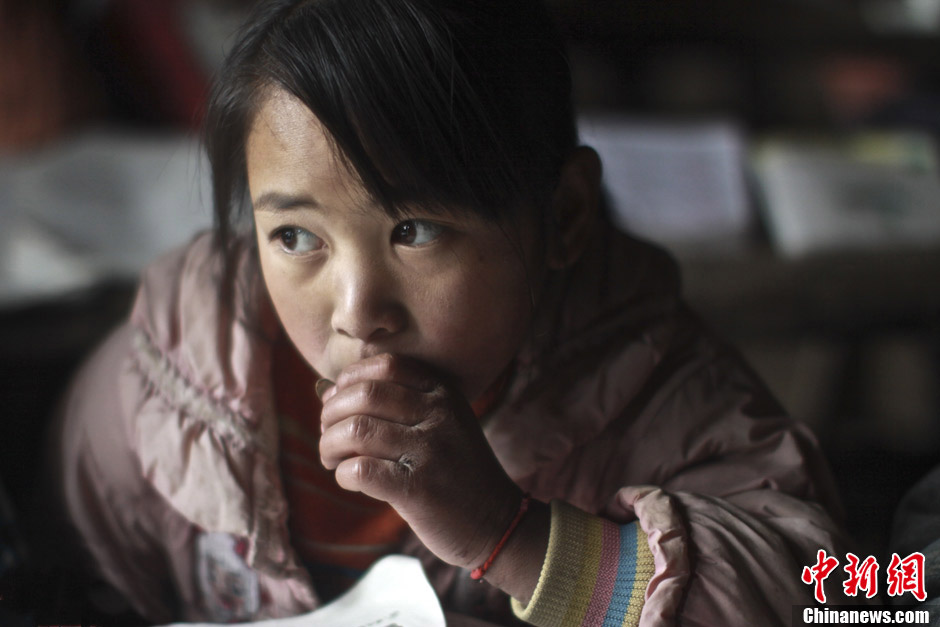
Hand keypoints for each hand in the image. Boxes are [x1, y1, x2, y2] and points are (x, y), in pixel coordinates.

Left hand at [317, 353, 522, 570]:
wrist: (495, 521)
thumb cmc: (454, 471)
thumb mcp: (441, 423)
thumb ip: (396, 403)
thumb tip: (326, 390)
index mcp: (443, 394)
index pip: (387, 365)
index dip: (351, 379)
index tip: (338, 401)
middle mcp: (439, 415)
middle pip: (365, 394)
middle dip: (332, 413)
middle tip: (329, 434)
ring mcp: (430, 451)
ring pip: (357, 431)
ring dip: (330, 445)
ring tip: (332, 459)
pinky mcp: (418, 490)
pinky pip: (361, 470)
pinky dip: (343, 474)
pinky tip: (349, 480)